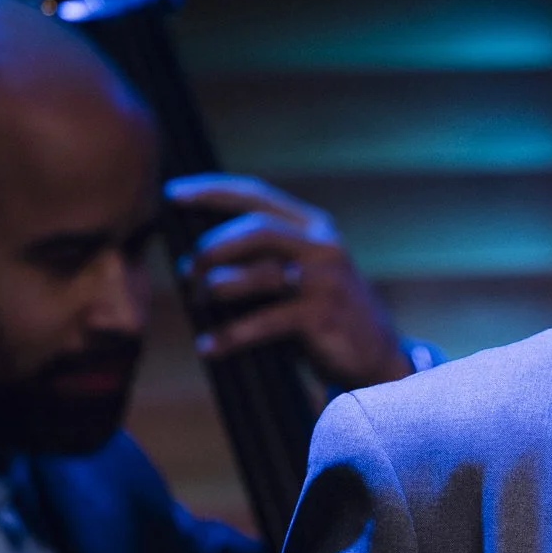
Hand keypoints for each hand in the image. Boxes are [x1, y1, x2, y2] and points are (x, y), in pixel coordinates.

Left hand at [168, 173, 410, 389]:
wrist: (379, 360)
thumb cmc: (326, 317)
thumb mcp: (302, 275)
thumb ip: (265, 257)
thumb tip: (198, 254)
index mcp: (313, 227)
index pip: (255, 195)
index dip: (211, 192)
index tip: (172, 194)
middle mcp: (322, 245)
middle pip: (253, 230)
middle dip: (210, 249)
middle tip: (187, 273)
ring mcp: (325, 280)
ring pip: (256, 273)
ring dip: (216, 289)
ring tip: (198, 306)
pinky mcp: (322, 316)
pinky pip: (263, 322)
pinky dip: (230, 336)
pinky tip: (209, 347)